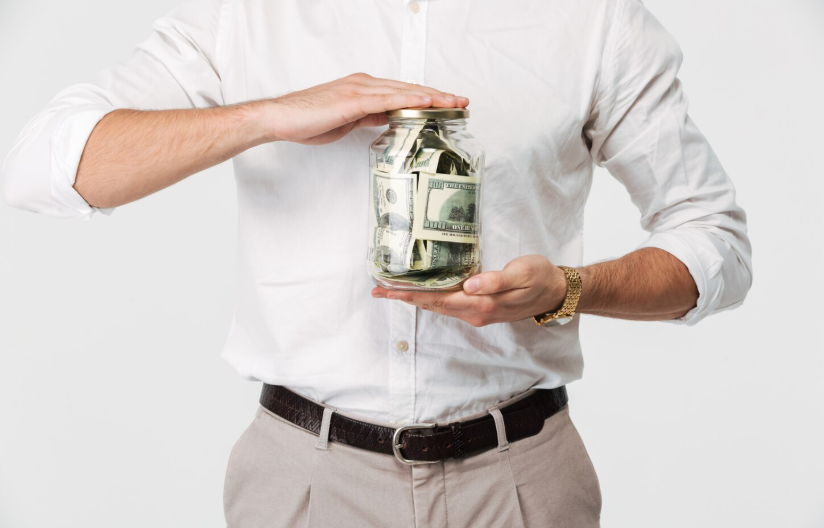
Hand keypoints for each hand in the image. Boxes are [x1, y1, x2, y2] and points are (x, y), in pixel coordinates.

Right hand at [259, 73, 468, 144]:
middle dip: (437, 95)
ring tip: (452, 103)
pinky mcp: (352, 100)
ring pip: (403, 91)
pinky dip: (409, 99)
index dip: (427, 97)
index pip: (402, 92)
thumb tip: (388, 119)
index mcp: (363, 89)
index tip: (447, 104)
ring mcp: (359, 90)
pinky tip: (426, 102)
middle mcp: (364, 85)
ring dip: (431, 96)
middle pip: (409, 88)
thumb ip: (369, 117)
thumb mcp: (347, 120)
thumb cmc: (307, 120)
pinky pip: (387, 99)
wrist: (281, 118)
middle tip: (461, 102)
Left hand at [371, 255, 568, 326]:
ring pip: (439, 307)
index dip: (412, 295)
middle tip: (378, 290)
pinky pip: (449, 305)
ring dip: (415, 300)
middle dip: (405, 298)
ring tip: (392, 291)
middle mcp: (476, 312)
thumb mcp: (522, 272)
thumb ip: (496, 280)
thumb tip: (470, 284)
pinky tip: (423, 292)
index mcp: (482, 303)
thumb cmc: (540, 277)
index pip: (438, 299)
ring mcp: (478, 312)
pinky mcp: (481, 308)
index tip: (388, 290)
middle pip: (433, 306)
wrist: (556, 292)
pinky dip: (431, 299)